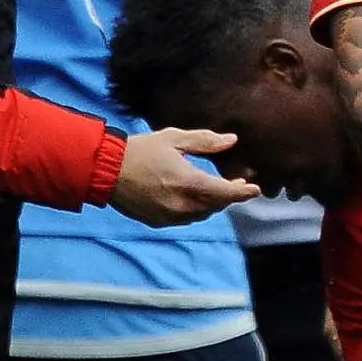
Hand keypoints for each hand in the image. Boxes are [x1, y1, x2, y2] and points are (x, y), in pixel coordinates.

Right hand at [112, 128, 260, 225]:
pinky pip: (186, 219)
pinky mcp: (158, 222)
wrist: (105, 170)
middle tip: (236, 183)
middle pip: (217, 205)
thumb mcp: (174, 139)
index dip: (244, 192)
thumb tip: (232, 140)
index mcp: (189, 183)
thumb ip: (205, 141)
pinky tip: (192, 197)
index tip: (256, 189)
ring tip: (215, 189)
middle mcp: (182, 204)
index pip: (226, 193)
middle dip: (228, 195)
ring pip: (202, 214)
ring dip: (212, 203)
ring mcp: (170, 216)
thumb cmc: (140, 150)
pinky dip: (194, 209)